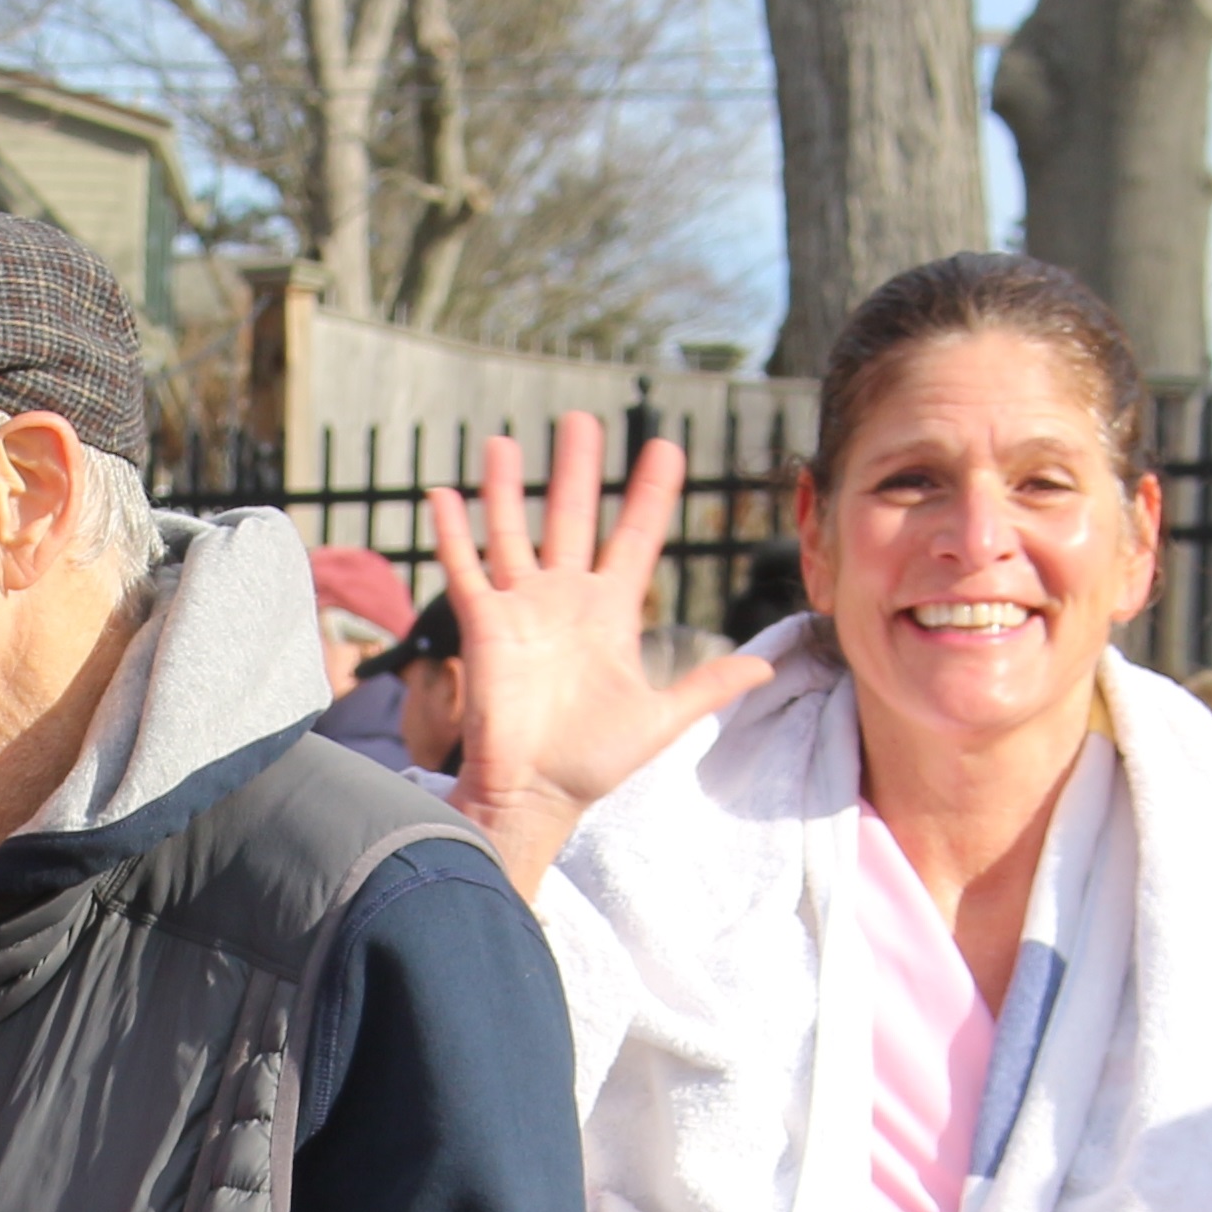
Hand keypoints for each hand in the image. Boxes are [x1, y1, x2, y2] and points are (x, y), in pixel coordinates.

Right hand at [425, 411, 773, 896]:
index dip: (650, 492)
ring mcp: (521, 607)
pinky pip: (465, 569)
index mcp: (610, 613)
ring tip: (504, 440)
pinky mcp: (483, 625)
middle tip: (582, 419)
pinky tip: (444, 494)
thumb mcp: (662, 719)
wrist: (536, 792)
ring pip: (513, 531)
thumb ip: (708, 685)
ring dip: (508, 487)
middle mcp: (564, 598)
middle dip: (578, 468)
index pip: (634, 536)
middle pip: (573, 516)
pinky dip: (453, 532)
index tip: (665, 446)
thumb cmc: (594, 761)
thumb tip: (767, 666)